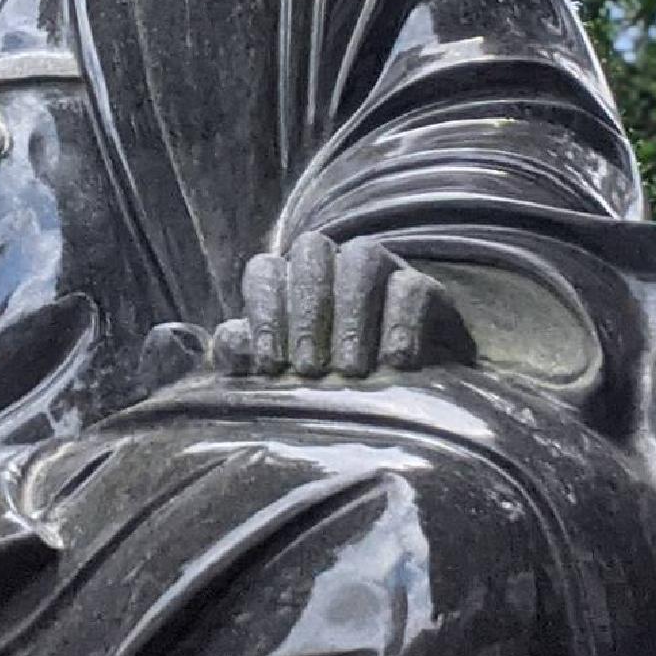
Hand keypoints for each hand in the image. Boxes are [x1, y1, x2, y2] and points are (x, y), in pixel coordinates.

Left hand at [210, 232, 473, 378]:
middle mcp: (334, 265)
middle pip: (311, 250)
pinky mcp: (427, 290)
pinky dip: (401, 321)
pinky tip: (395, 362)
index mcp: (291, 280)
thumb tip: (229, 339)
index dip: (263, 313)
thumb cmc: (329, 388)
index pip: (266, 270)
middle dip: (307, 309)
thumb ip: (244, 357)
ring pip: (362, 256)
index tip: (269, 365)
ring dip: (352, 311)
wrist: (411, 405)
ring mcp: (382, 270)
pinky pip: (413, 286)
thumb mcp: (281, 379)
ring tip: (350, 369)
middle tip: (309, 369)